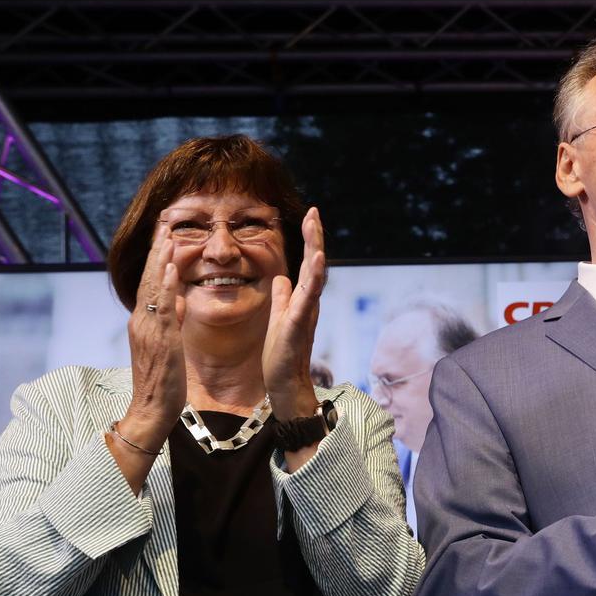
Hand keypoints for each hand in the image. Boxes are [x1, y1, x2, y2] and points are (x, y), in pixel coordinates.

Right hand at [122, 223, 187, 441]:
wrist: (151, 410)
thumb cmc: (162, 382)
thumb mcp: (168, 345)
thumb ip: (172, 321)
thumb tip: (180, 302)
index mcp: (144, 322)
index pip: (151, 283)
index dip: (158, 259)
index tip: (165, 236)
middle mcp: (142, 321)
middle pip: (149, 278)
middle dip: (157, 250)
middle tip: (165, 223)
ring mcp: (148, 329)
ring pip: (154, 288)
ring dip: (161, 260)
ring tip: (168, 236)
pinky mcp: (159, 339)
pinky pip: (163, 308)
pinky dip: (167, 287)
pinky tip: (171, 269)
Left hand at [262, 207, 326, 420]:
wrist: (285, 384)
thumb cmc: (282, 355)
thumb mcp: (278, 318)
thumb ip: (282, 297)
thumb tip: (281, 278)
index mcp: (302, 299)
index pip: (307, 264)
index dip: (309, 240)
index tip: (309, 216)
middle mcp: (309, 302)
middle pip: (315, 264)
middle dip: (314, 237)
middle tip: (314, 212)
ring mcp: (306, 312)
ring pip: (315, 276)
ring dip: (316, 250)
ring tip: (315, 227)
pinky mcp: (298, 324)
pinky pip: (308, 298)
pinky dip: (314, 278)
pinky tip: (317, 261)